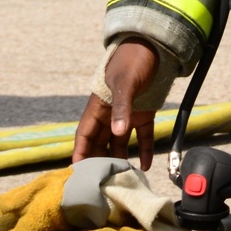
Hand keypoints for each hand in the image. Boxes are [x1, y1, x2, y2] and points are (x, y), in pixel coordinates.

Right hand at [72, 39, 158, 169]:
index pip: (84, 135)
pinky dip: (144, 150)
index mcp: (98, 106)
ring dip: (121, 160)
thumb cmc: (133, 60)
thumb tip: (117, 133)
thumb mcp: (125, 83)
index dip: (80, 153)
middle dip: (99, 162)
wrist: (154, 45)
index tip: (77, 174)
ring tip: (123, 181)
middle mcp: (110, 114)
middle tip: (99, 185)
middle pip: (100, 143)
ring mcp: (127, 114)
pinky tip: (146, 166)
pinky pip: (142, 136)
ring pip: (120, 143)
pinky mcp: (144, 113)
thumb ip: (121, 108)